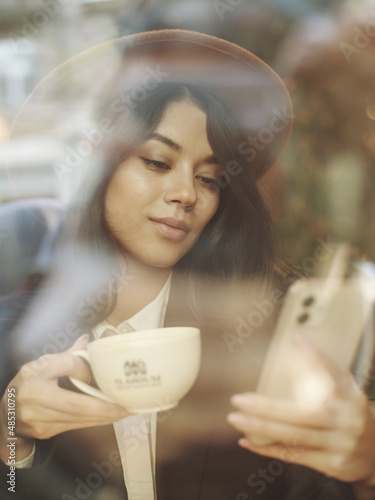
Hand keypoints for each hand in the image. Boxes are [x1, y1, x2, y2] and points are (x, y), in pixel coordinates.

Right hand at [0, 334, 128, 462]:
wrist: (7, 411)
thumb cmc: (28, 383)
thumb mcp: (43, 364)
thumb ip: (68, 355)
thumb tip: (88, 341)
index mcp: (36, 379)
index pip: (65, 368)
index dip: (83, 369)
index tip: (102, 375)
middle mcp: (36, 403)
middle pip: (77, 405)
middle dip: (106, 408)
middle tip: (128, 405)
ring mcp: (41, 421)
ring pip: (79, 419)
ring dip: (104, 416)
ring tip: (125, 410)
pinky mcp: (47, 432)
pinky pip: (75, 426)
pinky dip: (93, 420)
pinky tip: (108, 415)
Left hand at [227, 336, 374, 484]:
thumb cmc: (352, 414)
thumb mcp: (346, 389)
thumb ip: (324, 365)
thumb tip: (299, 339)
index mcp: (347, 398)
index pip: (328, 374)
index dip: (312, 359)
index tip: (291, 344)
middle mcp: (343, 422)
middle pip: (300, 415)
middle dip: (266, 408)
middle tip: (239, 400)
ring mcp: (337, 445)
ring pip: (293, 436)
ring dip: (261, 428)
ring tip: (237, 419)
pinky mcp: (330, 464)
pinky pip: (294, 456)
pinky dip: (269, 449)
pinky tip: (248, 441)